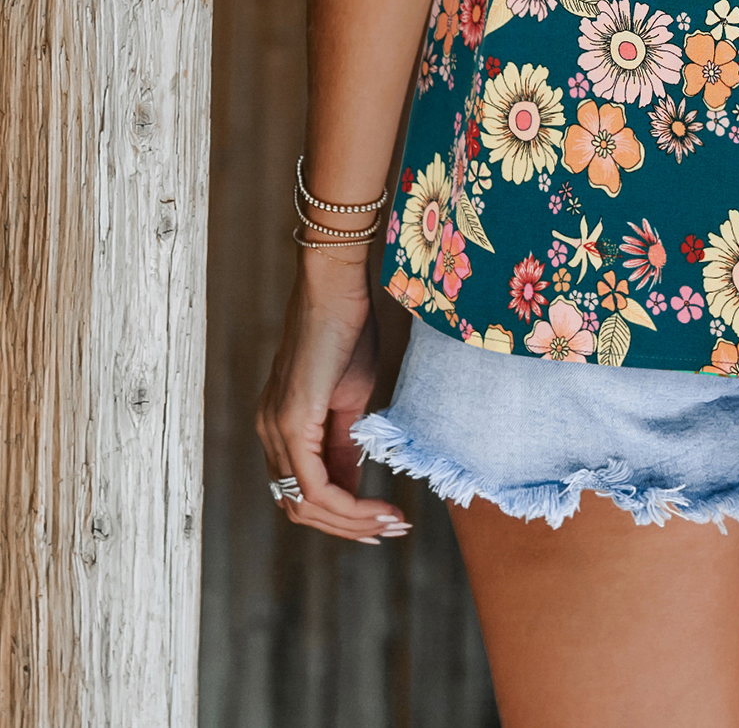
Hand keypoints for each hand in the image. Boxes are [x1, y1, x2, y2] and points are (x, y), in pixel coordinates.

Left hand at [255, 252, 409, 543]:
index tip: (382, 522)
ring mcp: (276, 429)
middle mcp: (269, 434)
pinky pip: (315, 486)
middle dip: (349, 527)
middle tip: (392, 529)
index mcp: (280, 427)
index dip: (342, 515)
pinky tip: (379, 507)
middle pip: (300, 508)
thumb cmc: (346, 329)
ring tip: (393, 522)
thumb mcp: (350, 397)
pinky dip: (349, 505)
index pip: (302, 491)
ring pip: (306, 505)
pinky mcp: (292, 421)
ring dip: (352, 522)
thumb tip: (353, 483)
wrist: (337, 285)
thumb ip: (345, 442)